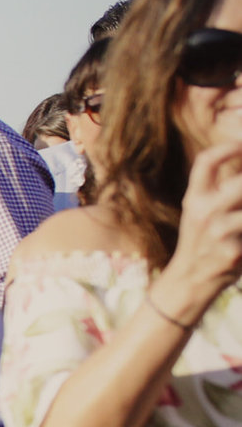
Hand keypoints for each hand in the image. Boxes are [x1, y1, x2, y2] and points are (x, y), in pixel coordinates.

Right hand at [157, 137, 241, 320]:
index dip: (228, 148)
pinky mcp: (233, 252)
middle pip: (239, 183)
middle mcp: (204, 212)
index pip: (206, 162)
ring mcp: (219, 233)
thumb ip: (220, 187)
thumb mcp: (199, 210)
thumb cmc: (202, 240)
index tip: (241, 146)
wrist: (190, 281)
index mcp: (195, 198)